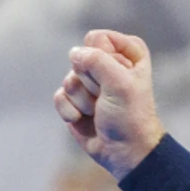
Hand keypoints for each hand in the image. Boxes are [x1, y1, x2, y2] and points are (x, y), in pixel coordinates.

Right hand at [55, 29, 165, 180]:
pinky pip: (59, 96)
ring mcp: (90, 83)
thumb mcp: (120, 83)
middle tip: (108, 98)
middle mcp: (109, 65)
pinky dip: (70, 111)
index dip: (103, 58)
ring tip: (99, 111)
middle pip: (80, 58)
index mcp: (129, 55)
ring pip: (68, 79)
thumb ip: (97, 60)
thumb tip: (74, 54)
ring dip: (82, 100)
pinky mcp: (75, 101)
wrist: (125, 152)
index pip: (98, 38)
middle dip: (90, 82)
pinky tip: (84, 120)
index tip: (119, 77)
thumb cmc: (130, 116)